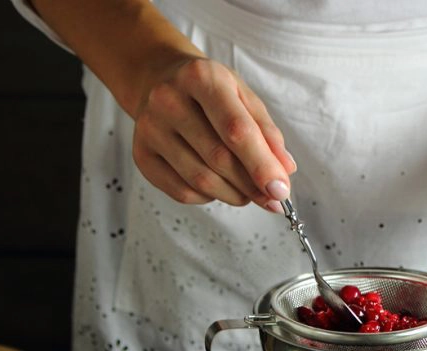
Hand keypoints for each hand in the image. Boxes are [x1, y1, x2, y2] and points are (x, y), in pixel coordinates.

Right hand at [132, 56, 296, 210]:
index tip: (281, 190)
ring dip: (234, 195)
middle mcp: (169, 100)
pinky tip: (219, 185)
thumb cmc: (209, 91)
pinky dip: (209, 197)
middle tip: (271, 197)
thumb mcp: (243, 97)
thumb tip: (285, 171)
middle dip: (252, 185)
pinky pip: (182, 192)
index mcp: (201, 78)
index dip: (261, 165)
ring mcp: (150, 129)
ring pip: (201, 181)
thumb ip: (267, 133)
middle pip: (219, 159)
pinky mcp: (141, 155)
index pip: (236, 130)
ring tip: (248, 191)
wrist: (160, 80)